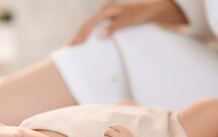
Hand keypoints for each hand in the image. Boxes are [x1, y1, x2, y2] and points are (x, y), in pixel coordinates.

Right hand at [69, 0, 185, 44]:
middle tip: (69, 46)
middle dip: (78, 35)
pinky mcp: (107, 20)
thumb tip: (100, 35)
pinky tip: (84, 41)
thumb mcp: (128, 20)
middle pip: (87, 24)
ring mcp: (105, 15)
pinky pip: (94, 27)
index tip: (76, 43)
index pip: (90, 23)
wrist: (148, 11)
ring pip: (89, 26)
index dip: (82, 34)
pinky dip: (88, 34)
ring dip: (81, 35)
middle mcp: (104, 11)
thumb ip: (114, 27)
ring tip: (73, 45)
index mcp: (106, 10)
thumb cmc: (139, 14)